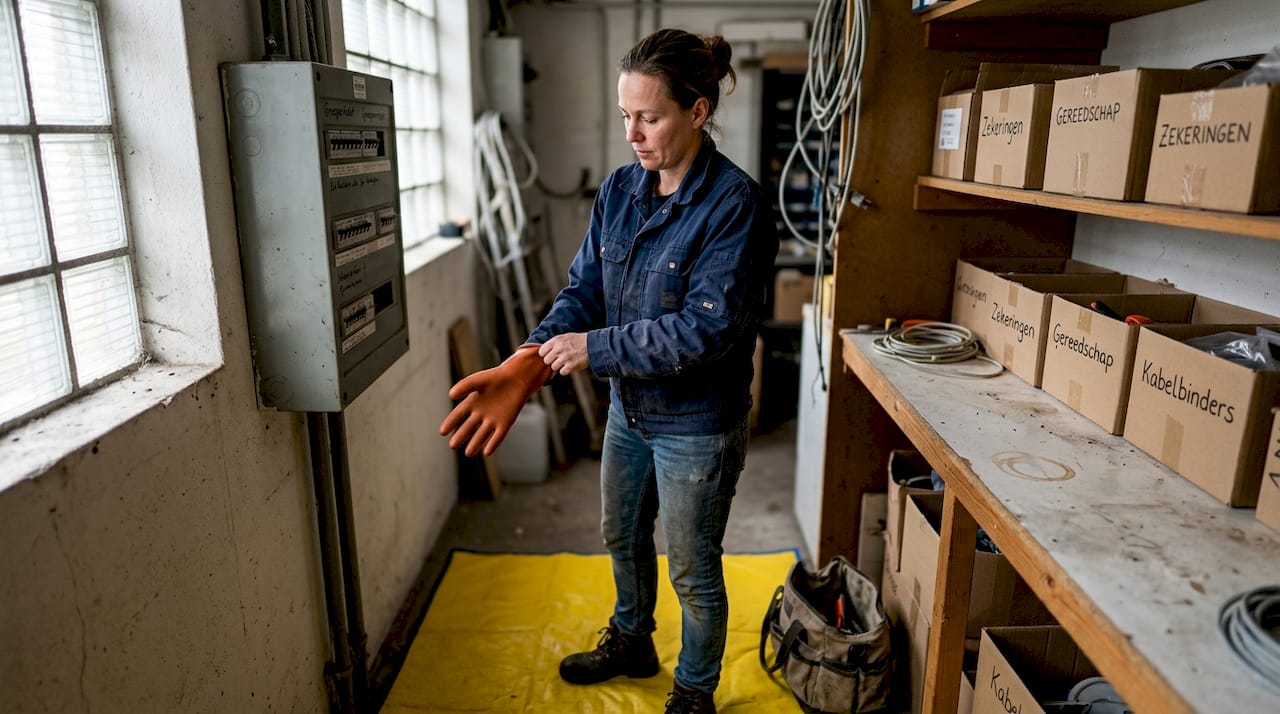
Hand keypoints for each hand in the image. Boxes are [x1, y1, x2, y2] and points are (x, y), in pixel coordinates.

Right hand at [438, 345, 552, 456]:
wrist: (517, 379)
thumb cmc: (496, 378)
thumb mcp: (478, 380)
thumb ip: (464, 386)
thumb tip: (450, 395)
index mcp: (471, 403)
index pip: (458, 415)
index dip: (450, 423)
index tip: (442, 432)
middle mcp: (480, 414)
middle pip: (468, 428)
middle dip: (461, 437)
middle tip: (452, 446)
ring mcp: (493, 420)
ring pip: (482, 434)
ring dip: (475, 444)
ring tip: (468, 454)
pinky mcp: (505, 423)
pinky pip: (498, 435)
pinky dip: (493, 443)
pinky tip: (487, 452)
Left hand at [538, 332, 589, 375]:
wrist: (593, 345)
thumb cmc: (578, 341)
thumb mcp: (565, 337)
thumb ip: (553, 344)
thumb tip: (542, 353)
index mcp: (556, 341)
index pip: (541, 351)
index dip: (545, 355)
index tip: (550, 355)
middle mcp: (559, 349)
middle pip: (546, 361)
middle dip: (552, 361)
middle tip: (559, 359)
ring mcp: (565, 358)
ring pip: (553, 367)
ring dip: (559, 366)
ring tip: (566, 362)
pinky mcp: (571, 366)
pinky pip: (562, 372)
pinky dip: (566, 370)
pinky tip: (571, 365)